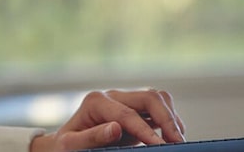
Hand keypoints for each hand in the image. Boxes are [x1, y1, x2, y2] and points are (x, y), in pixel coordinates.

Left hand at [30, 89, 185, 151]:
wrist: (65, 143)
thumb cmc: (67, 145)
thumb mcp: (71, 144)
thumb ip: (91, 137)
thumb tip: (115, 128)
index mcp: (95, 102)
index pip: (128, 115)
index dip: (147, 132)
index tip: (161, 147)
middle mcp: (112, 96)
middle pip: (149, 98)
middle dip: (167, 120)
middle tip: (178, 143)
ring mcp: (124, 100)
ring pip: (157, 98)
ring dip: (171, 117)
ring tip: (178, 140)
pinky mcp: (134, 109)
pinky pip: (158, 107)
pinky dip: (170, 119)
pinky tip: (172, 137)